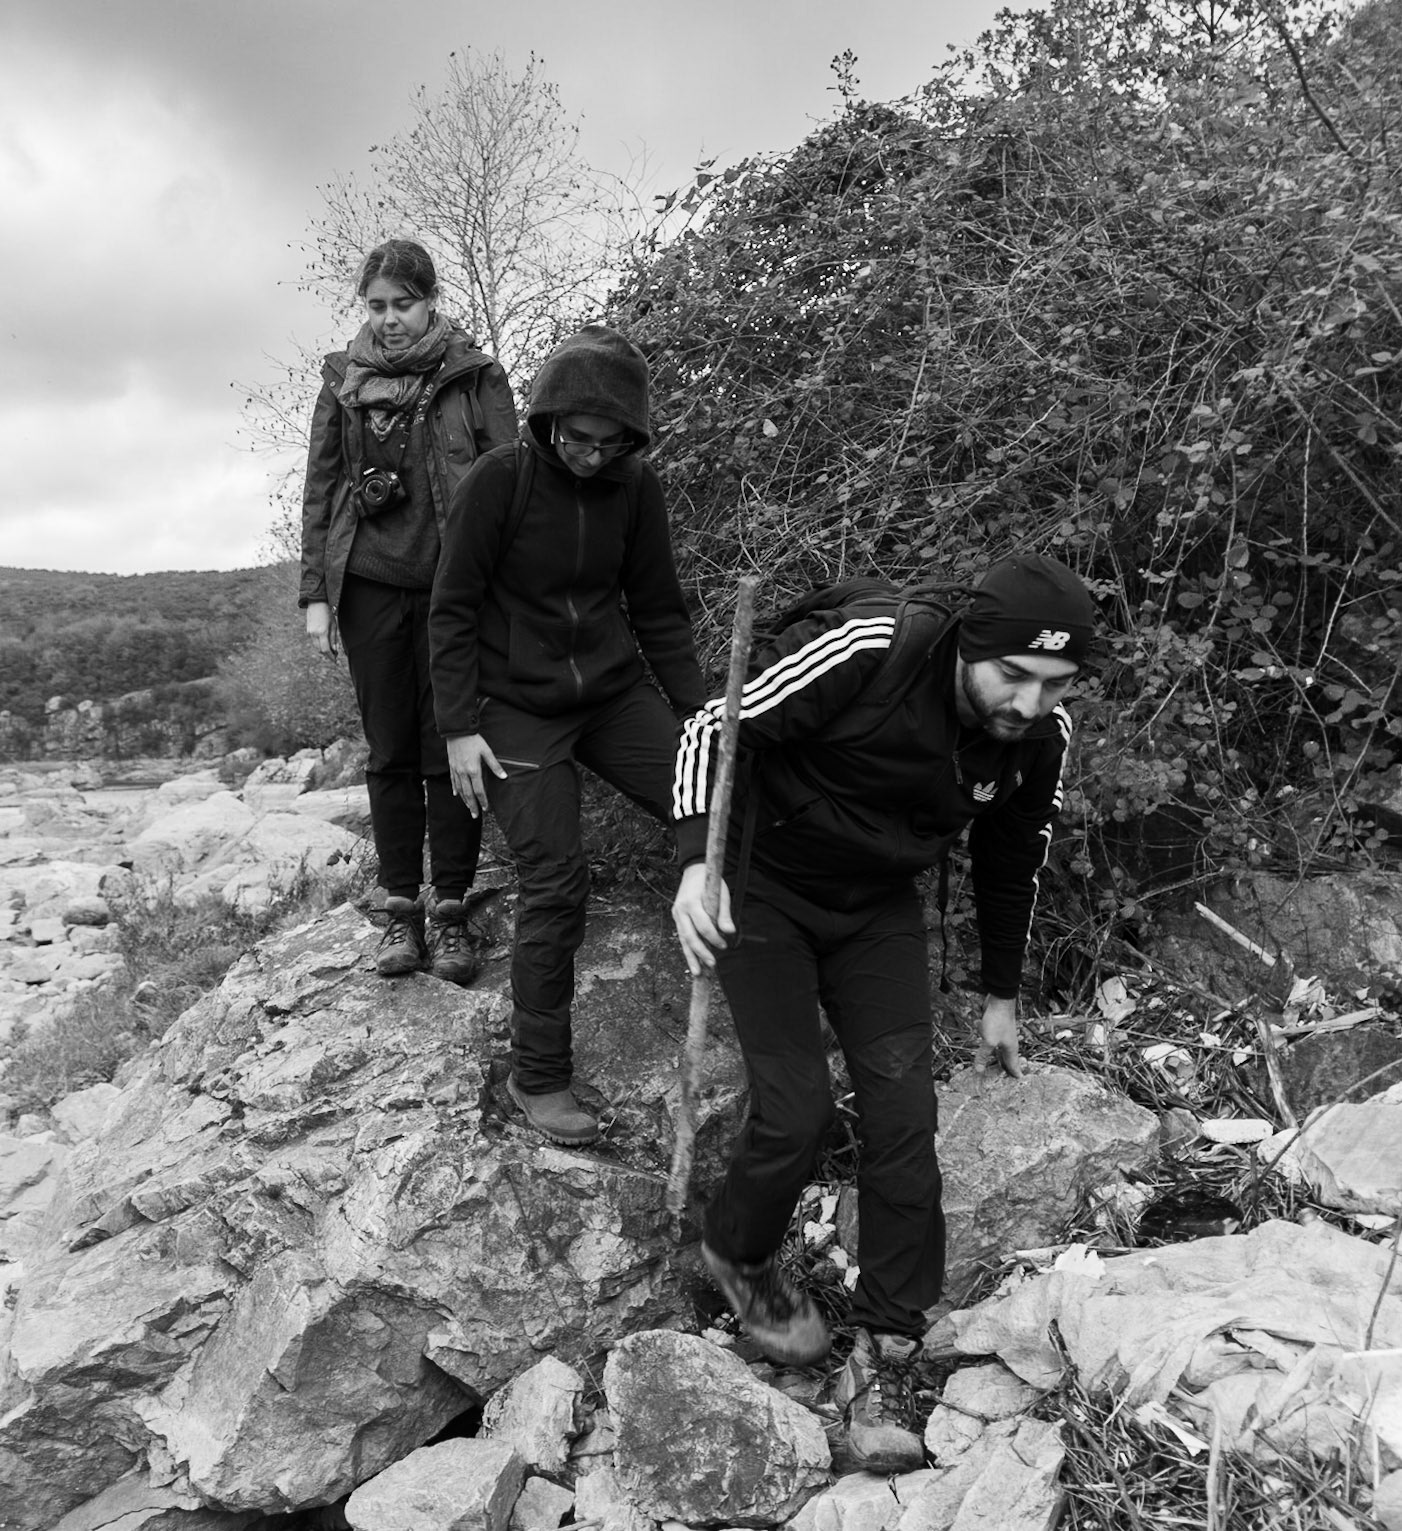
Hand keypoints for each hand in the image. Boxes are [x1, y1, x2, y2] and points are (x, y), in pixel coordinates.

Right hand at [305, 601, 337, 659]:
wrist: (317, 602)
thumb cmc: (328, 613)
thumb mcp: (334, 626)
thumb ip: (334, 639)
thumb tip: (335, 650)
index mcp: (322, 632)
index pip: (326, 650)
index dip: (331, 657)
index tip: (336, 661)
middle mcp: (314, 634)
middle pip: (320, 650)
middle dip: (328, 655)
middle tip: (335, 656)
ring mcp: (310, 632)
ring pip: (316, 646)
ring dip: (323, 650)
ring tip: (331, 651)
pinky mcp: (308, 630)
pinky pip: (314, 641)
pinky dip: (320, 645)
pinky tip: (326, 644)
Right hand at [446, 733, 504, 817]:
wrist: (458, 732)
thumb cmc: (474, 741)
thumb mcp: (487, 752)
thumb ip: (495, 765)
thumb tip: (504, 777)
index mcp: (474, 770)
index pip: (479, 790)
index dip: (483, 800)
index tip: (486, 809)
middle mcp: (463, 773)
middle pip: (468, 794)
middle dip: (472, 805)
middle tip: (475, 815)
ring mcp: (456, 770)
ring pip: (460, 789)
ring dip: (464, 800)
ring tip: (468, 808)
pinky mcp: (451, 767)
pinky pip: (453, 781)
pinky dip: (455, 789)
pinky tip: (456, 795)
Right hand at [671, 861, 734, 976]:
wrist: (693, 871)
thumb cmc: (710, 882)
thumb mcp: (721, 893)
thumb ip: (724, 914)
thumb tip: (730, 932)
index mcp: (691, 902)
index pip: (703, 925)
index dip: (713, 938)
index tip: (724, 945)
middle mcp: (680, 910)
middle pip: (690, 936)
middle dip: (701, 952)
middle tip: (712, 964)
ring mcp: (677, 914)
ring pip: (683, 939)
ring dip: (691, 957)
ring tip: (698, 972)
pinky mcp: (677, 918)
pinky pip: (682, 937)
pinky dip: (688, 950)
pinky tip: (693, 963)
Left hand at [973, 995, 1023, 1078]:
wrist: (1000, 1000)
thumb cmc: (998, 1021)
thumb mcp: (989, 1041)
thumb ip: (983, 1056)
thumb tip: (979, 1071)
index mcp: (1011, 1049)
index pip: (1014, 1066)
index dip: (1015, 1075)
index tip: (1018, 1083)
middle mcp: (1009, 1043)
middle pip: (1007, 1059)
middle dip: (1006, 1068)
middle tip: (1006, 1077)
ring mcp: (1003, 1035)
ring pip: (999, 1049)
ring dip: (996, 1056)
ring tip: (995, 1064)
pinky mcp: (996, 1028)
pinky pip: (991, 1039)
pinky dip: (988, 1043)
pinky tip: (982, 1038)